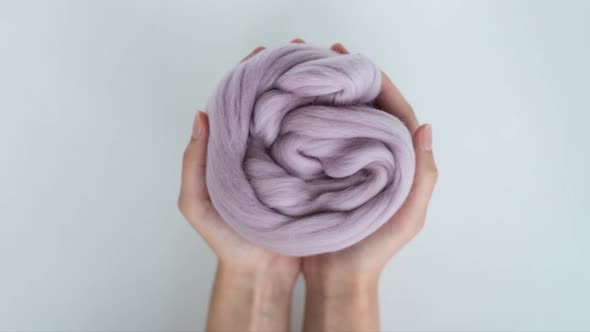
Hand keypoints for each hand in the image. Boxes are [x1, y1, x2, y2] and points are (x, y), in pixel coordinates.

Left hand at [177, 40, 304, 331]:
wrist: (260, 274)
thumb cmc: (226, 240)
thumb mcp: (198, 204)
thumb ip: (194, 164)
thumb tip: (201, 116)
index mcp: (234, 152)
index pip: (240, 105)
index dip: (249, 77)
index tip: (263, 55)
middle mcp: (261, 152)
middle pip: (272, 107)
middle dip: (285, 80)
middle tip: (301, 55)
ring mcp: (287, 163)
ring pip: (296, 122)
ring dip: (307, 98)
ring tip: (322, 74)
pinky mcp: (309, 178)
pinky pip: (316, 147)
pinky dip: (324, 128)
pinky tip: (337, 112)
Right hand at [302, 43, 437, 331]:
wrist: (336, 277)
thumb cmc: (374, 249)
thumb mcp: (407, 217)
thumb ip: (422, 176)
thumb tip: (427, 128)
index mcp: (397, 161)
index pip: (393, 112)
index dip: (380, 84)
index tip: (358, 62)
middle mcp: (372, 155)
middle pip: (365, 108)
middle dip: (349, 80)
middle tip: (328, 55)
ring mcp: (346, 162)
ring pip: (341, 118)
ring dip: (328, 94)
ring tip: (311, 71)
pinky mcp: (321, 170)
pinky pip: (319, 136)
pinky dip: (310, 117)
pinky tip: (296, 104)